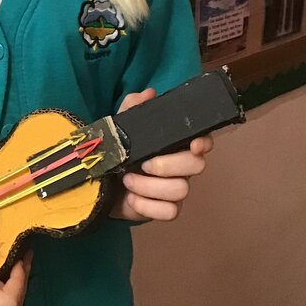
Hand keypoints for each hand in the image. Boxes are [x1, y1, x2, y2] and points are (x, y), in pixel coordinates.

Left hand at [109, 88, 214, 222]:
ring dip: (150, 186)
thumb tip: (147, 94)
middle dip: (167, 165)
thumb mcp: (122, 127)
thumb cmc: (119, 152)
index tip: (194, 145)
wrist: (101, 183)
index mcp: (176, 144)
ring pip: (181, 190)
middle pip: (196, 166)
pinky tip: (132, 198)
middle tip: (141, 164)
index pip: (203, 140)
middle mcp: (182, 166)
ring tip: (127, 180)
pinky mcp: (165, 209)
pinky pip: (171, 212)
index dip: (203, 142)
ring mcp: (176, 189)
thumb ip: (133, 108)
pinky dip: (149, 206)